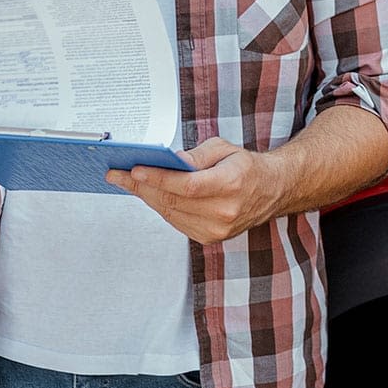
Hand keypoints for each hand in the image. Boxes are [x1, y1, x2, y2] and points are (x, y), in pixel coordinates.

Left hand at [106, 138, 280, 243]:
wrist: (270, 192)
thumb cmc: (245, 167)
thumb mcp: (224, 149)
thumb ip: (196, 156)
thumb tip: (170, 161)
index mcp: (231, 185)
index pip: (187, 185)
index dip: (158, 178)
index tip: (134, 169)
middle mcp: (224, 212)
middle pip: (173, 201)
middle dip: (141, 186)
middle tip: (117, 174)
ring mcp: (217, 230)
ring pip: (170, 214)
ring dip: (145, 197)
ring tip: (125, 182)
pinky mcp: (209, 238)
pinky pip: (176, 222)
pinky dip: (159, 207)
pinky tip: (146, 194)